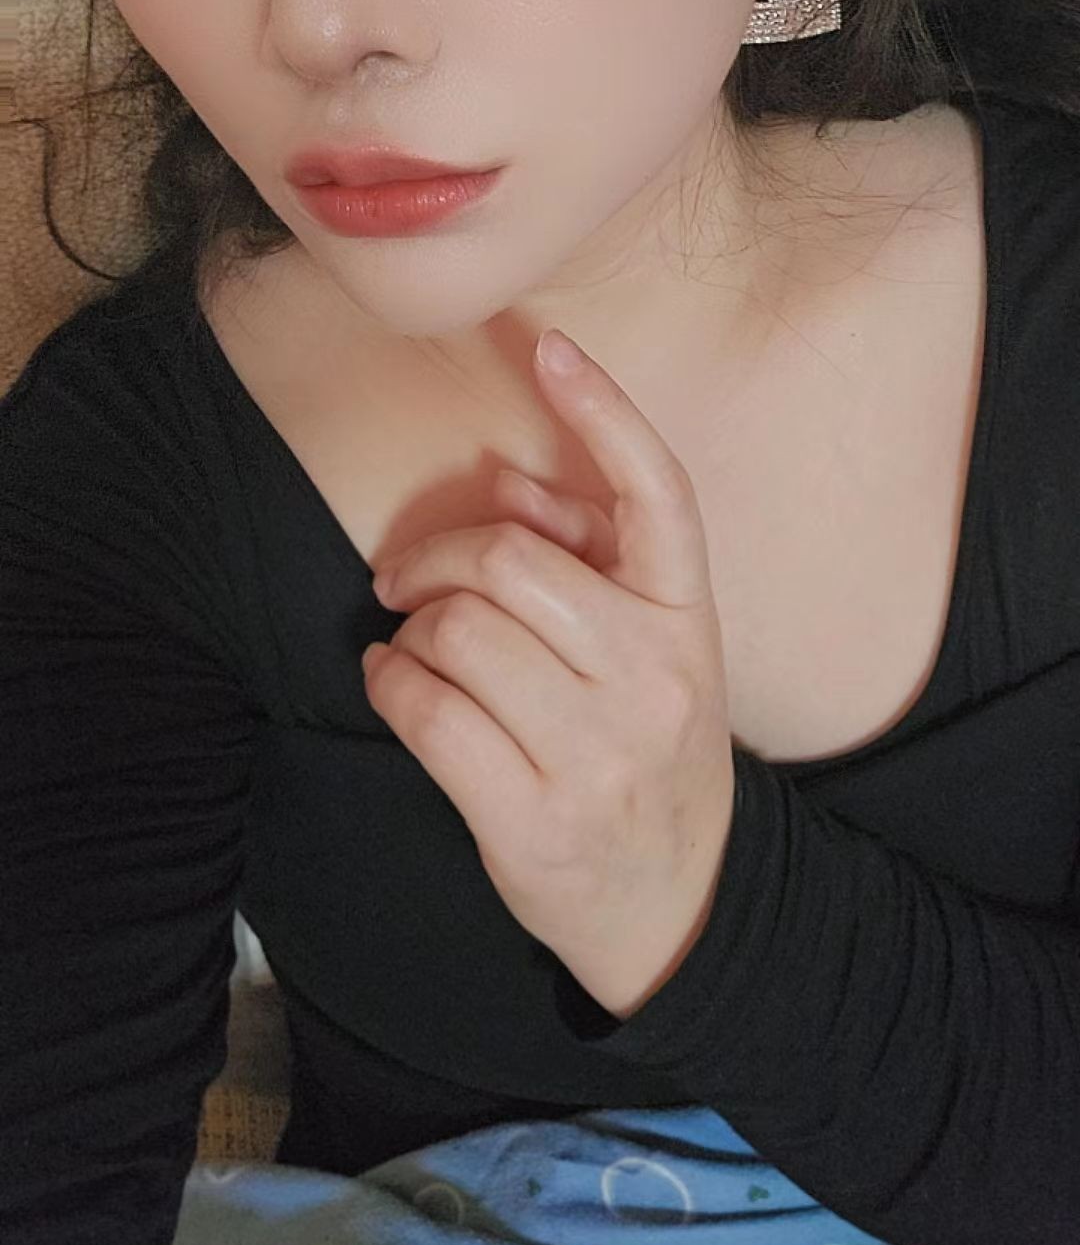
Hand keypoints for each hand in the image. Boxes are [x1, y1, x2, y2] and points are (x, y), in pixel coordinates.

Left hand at [362, 328, 734, 1020]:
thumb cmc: (645, 745)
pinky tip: (394, 684)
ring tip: (416, 649)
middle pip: (508, 561)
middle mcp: (655, 676)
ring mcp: (598, 753)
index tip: (549, 345)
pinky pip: (424, 712)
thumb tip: (504, 482)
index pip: (657, 493)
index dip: (604, 408)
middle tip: (405, 578)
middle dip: (434, 556)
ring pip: (456, 634)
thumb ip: (588, 556)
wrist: (677, 899)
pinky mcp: (532, 817)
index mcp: (688, 617)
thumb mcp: (649, 645)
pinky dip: (387, 683)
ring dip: (410, 631)